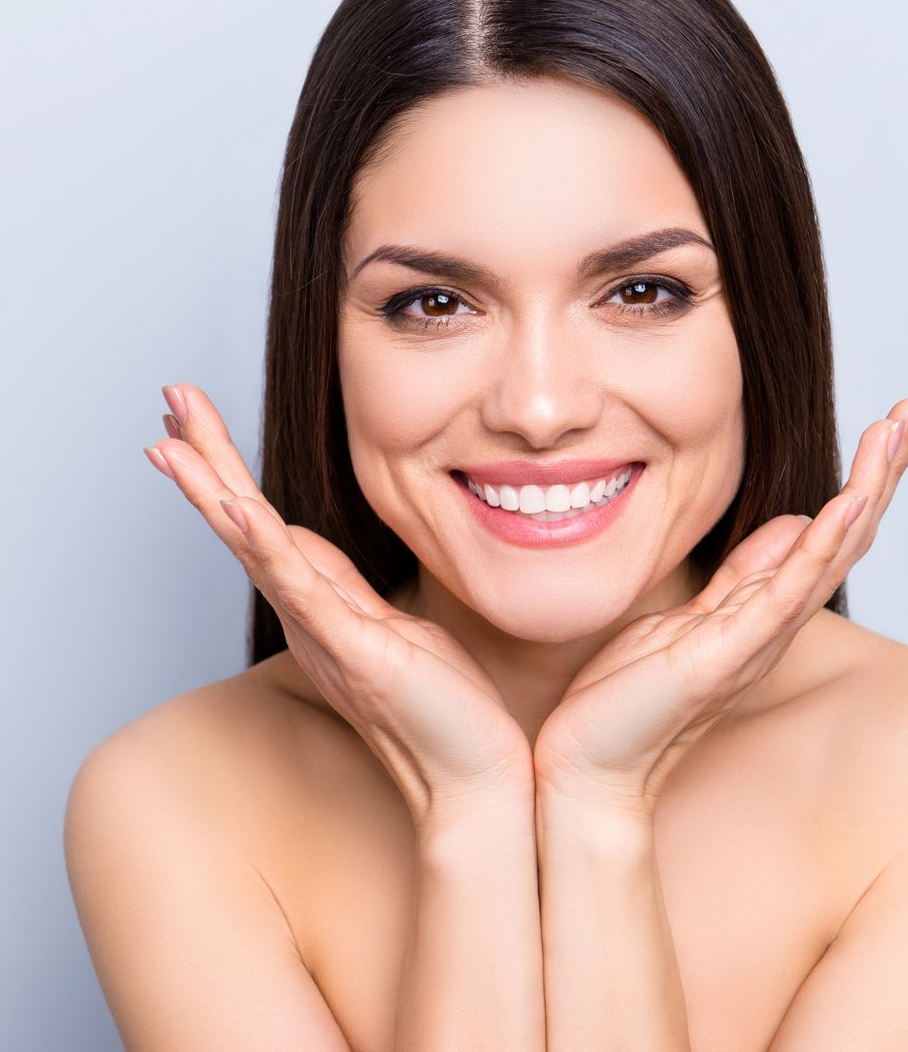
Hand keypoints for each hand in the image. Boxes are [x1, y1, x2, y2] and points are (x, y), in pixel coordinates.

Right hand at [144, 384, 533, 825]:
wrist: (472, 773)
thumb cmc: (441, 705)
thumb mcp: (388, 625)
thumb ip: (342, 586)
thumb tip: (303, 541)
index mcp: (319, 608)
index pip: (264, 525)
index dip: (229, 473)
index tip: (196, 424)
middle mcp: (308, 618)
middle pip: (244, 524)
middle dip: (208, 460)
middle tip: (171, 398)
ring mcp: (325, 633)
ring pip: (256, 547)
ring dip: (214, 488)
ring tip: (173, 438)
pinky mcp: (353, 650)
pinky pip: (301, 588)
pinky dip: (264, 546)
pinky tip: (233, 508)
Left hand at [531, 395, 907, 817]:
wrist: (588, 763)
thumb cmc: (630, 695)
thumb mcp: (693, 614)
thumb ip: (746, 573)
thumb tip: (795, 521)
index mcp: (765, 609)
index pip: (831, 531)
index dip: (866, 476)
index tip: (896, 419)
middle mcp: (774, 623)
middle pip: (847, 535)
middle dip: (885, 470)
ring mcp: (754, 640)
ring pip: (829, 555)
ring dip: (866, 490)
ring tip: (897, 432)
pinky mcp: (724, 658)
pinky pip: (784, 597)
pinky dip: (821, 548)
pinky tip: (849, 504)